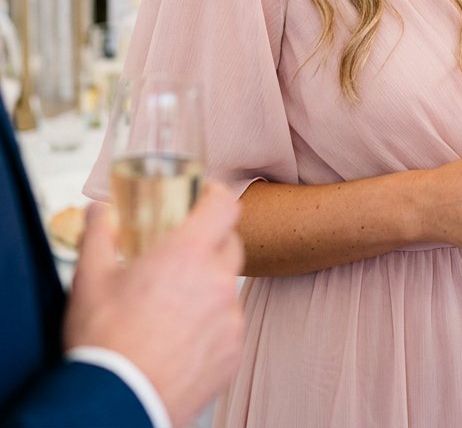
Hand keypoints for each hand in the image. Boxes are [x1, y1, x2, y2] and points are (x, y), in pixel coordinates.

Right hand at [64, 183, 243, 427]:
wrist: (116, 405)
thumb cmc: (104, 343)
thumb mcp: (90, 277)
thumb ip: (99, 232)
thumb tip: (100, 210)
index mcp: (188, 254)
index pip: (226, 204)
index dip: (215, 196)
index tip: (202, 198)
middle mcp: (218, 282)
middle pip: (230, 244)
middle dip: (210, 242)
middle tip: (180, 255)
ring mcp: (230, 320)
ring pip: (228, 288)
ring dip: (208, 287)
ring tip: (173, 306)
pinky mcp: (232, 354)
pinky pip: (229, 326)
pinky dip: (211, 325)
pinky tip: (180, 338)